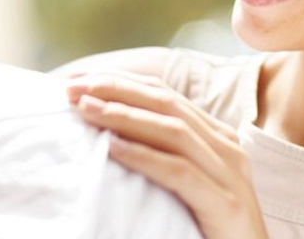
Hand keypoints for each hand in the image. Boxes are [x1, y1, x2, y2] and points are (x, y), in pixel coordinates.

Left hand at [67, 71, 268, 238]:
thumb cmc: (211, 229)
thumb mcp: (189, 184)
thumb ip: (164, 155)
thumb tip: (109, 134)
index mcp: (218, 138)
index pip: (165, 96)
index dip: (121, 82)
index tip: (79, 80)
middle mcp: (227, 148)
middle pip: (166, 104)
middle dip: (116, 90)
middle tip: (73, 88)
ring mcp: (231, 175)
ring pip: (173, 131)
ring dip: (124, 117)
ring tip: (86, 111)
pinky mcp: (227, 206)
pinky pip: (180, 173)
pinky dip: (144, 156)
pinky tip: (113, 148)